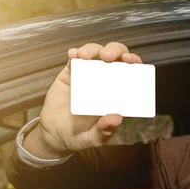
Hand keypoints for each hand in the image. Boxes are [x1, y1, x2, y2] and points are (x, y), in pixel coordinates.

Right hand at [23, 42, 142, 158]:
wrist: (55, 135)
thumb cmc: (80, 136)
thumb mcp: (94, 138)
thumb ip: (105, 130)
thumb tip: (117, 119)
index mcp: (117, 93)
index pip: (131, 73)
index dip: (134, 63)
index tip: (131, 61)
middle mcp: (106, 80)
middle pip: (116, 56)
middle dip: (115, 50)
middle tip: (108, 56)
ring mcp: (88, 75)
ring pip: (96, 53)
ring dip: (93, 50)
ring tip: (86, 56)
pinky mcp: (71, 73)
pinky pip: (75, 59)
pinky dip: (75, 54)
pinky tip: (73, 55)